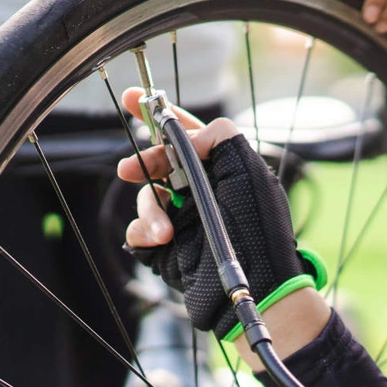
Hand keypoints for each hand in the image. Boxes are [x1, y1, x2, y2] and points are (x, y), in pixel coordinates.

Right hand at [117, 88, 320, 342]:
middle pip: (160, 164)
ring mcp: (185, 220)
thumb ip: (224, 139)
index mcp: (225, 172)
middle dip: (144, 164)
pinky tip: (159, 243)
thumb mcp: (250, 174)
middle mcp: (204, 193)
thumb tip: (192, 135)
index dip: (162, 116)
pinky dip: (142, 234)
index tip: (134, 98)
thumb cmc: (258, 231)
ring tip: (166, 233)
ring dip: (149, 211)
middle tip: (127, 169)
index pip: (191, 135)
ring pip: (147, 198)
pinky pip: (139, 232)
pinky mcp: (168, 248)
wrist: (252, 288)